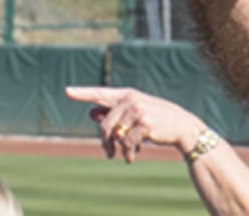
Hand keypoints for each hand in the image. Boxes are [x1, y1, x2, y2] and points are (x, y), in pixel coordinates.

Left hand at [65, 85, 205, 162]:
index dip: (83, 93)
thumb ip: (112, 113)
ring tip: (125, 155)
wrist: (181, 126)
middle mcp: (131, 99)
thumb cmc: (156, 119)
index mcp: (126, 95)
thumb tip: (90, 113)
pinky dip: (128, 153)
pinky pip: (127, 142)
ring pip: (115, 135)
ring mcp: (138, 110)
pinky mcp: (145, 123)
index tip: (67, 91)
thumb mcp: (134, 114)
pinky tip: (132, 157)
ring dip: (118, 149)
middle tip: (108, 153)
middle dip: (105, 142)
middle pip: (105, 124)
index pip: (100, 93)